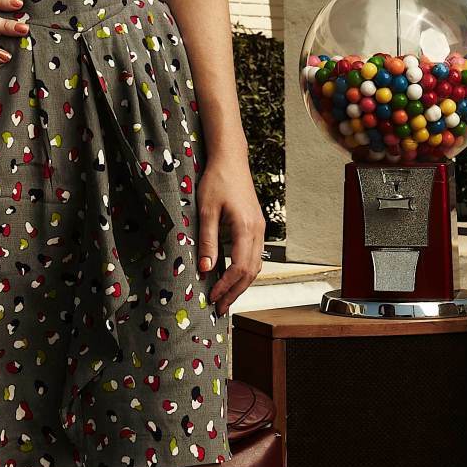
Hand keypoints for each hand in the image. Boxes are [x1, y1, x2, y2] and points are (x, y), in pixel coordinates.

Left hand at [195, 148, 265, 314]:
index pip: (240, 267)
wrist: (230, 159)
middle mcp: (258, 231)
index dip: (226, 286)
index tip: (212, 297)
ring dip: (241, 284)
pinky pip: (255, 255)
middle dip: (235, 292)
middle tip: (220, 307)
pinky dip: (245, 271)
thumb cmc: (217, 180)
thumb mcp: (206, 211)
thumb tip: (206, 269)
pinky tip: (232, 276)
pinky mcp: (256, 226)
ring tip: (226, 297)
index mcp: (246, 228)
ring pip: (256, 265)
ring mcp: (260, 228)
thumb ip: (208, 241)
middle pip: (251, 271)